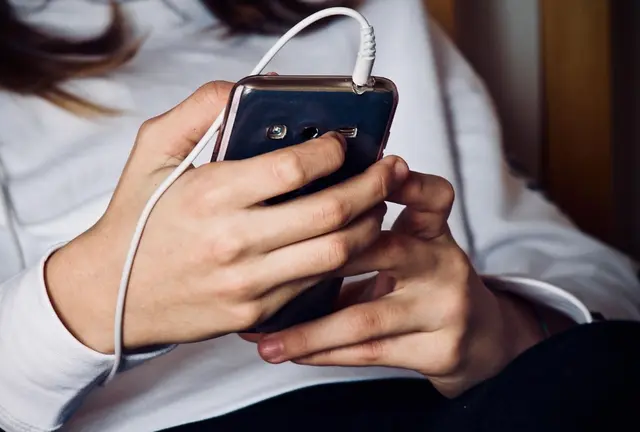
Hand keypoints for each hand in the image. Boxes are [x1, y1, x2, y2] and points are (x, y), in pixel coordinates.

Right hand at [44, 81, 409, 352]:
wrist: (111, 295)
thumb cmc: (136, 220)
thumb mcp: (152, 151)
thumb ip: (198, 110)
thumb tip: (246, 90)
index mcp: (211, 195)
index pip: (295, 168)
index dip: (333, 149)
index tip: (345, 140)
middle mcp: (234, 242)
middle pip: (331, 212)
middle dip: (373, 185)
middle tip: (389, 169)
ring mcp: (248, 283)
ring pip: (336, 253)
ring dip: (369, 225)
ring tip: (377, 204)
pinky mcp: (256, 314)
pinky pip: (316, 285)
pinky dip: (341, 259)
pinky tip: (347, 240)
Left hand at [252, 169, 545, 396]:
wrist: (479, 338)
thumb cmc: (425, 284)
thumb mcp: (411, 244)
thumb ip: (366, 229)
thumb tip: (288, 220)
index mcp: (432, 231)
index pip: (431, 196)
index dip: (405, 183)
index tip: (375, 171)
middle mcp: (442, 264)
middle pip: (385, 251)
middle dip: (321, 261)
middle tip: (270, 268)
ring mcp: (444, 309)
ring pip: (365, 318)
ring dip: (308, 331)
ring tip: (266, 339)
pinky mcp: (439, 350)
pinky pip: (369, 353)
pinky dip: (324, 353)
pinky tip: (292, 352)